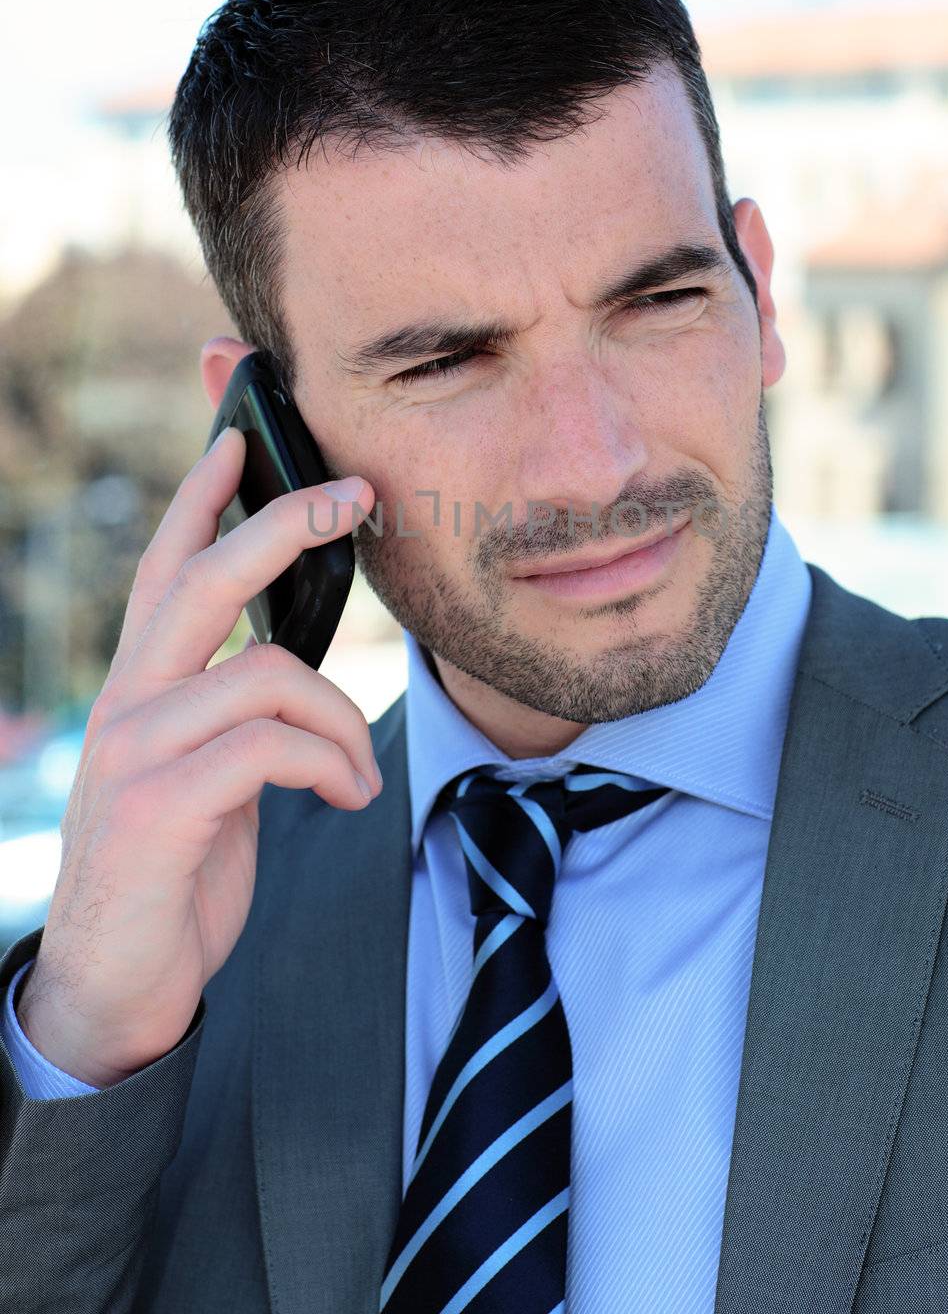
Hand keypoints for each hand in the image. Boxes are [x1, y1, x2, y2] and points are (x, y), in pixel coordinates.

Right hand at [16, 427, 378, 1087]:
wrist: (118, 983)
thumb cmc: (175, 870)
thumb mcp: (204, 772)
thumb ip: (230, 712)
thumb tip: (290, 665)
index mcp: (143, 687)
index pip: (166, 568)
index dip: (200, 497)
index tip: (237, 435)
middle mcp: (130, 702)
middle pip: (203, 580)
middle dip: (283, 524)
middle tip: (355, 495)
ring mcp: (138, 751)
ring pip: (268, 674)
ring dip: (340, 720)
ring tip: (357, 775)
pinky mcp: (161, 805)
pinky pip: (273, 748)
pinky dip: (332, 766)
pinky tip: (344, 799)